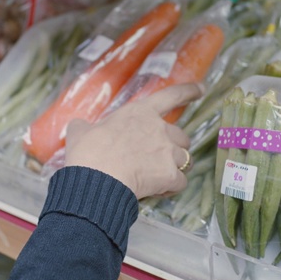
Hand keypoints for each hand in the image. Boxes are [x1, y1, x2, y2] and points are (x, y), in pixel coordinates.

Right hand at [64, 83, 202, 198]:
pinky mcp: (171, 175)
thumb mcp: (80, 131)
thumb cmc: (88, 153)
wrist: (97, 180)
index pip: (171, 95)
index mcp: (140, 112)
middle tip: (156, 157)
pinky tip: (157, 191)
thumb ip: (84, 126)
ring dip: (173, 167)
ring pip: (184, 159)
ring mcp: (168, 152)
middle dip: (173, 146)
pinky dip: (171, 187)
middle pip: (181, 136)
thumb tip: (79, 127)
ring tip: (154, 177)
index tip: (201, 89)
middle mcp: (160, 129)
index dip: (188, 91)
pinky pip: (180, 182)